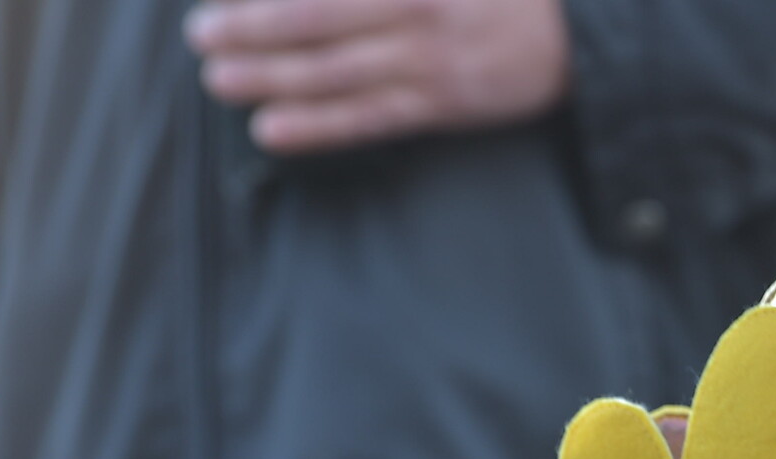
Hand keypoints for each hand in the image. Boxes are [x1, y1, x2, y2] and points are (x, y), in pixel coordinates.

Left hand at [184, 0, 569, 155]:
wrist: (575, 36)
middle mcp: (413, 10)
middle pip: (314, 17)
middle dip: (251, 27)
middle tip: (200, 34)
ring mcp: (427, 61)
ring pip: (333, 71)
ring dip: (268, 77)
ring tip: (218, 79)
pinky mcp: (441, 105)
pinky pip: (368, 118)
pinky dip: (318, 125)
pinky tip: (273, 129)